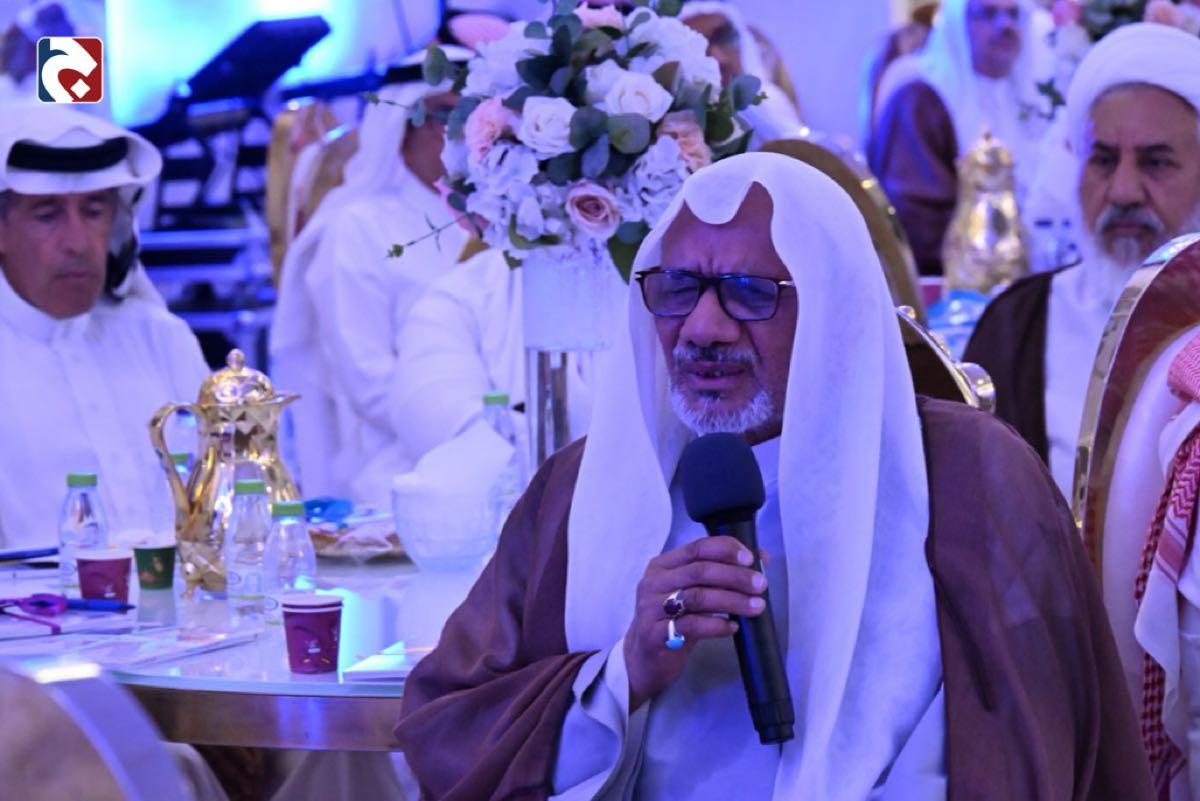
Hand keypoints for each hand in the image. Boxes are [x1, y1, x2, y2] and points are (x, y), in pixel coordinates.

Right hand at [624, 535, 766, 710]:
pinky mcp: (654, 634)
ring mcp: (651, 608)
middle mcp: (653, 582)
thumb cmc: (672, 621)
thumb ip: (721, 574)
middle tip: (761, 585)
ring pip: (697, 597)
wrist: (643, 659)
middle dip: (735, 576)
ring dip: (732, 600)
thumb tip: (760, 557)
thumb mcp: (692, 593)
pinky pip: (692, 626)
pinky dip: (717, 625)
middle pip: (699, 571)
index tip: (750, 559)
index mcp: (662, 565)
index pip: (696, 548)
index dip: (725, 550)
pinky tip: (733, 627)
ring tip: (756, 607)